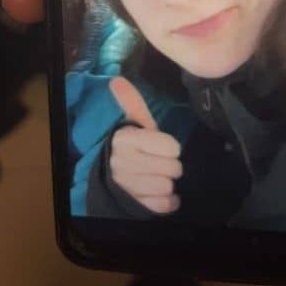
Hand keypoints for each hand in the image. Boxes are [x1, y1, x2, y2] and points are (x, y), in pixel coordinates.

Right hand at [109, 77, 182, 213]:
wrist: (113, 181)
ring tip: (159, 177)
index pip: (171, 147)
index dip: (171, 147)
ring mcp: (127, 186)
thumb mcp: (135, 125)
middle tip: (161, 164)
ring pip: (167, 187)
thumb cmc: (133, 148)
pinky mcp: (134, 206)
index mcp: (126, 139)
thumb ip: (132, 103)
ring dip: (168, 184)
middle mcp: (123, 162)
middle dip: (171, 167)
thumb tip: (117, 79)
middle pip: (173, 168)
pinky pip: (164, 205)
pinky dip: (168, 202)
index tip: (162, 147)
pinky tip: (160, 195)